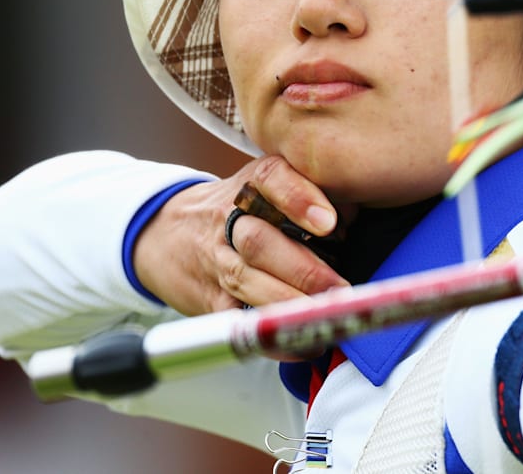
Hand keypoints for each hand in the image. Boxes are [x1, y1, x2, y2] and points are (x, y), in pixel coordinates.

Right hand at [131, 156, 347, 315]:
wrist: (166, 232)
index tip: (329, 222)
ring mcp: (216, 260)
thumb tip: (356, 212)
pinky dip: (269, 335)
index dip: (299, 198)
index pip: (271, 178)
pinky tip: (299, 344)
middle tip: (340, 289)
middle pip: (259, 241)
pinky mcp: (209, 298)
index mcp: (251, 185)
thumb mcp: (267, 186)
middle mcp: (229, 220)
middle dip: (303, 269)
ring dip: (289, 303)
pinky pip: (236, 319)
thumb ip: (314, 192)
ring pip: (247, 281)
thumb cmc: (238, 210)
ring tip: (324, 317)